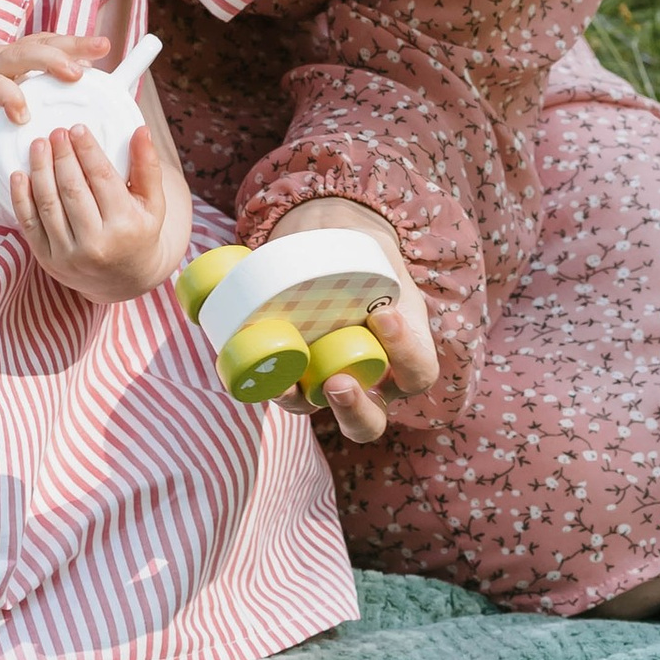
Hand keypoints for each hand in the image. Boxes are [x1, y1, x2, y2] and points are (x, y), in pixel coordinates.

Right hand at [0, 32, 109, 158]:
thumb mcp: (0, 105)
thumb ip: (24, 104)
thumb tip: (56, 120)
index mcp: (10, 61)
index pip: (47, 44)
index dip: (74, 43)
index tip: (102, 47)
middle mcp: (0, 57)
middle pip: (42, 42)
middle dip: (73, 43)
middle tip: (101, 46)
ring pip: (22, 55)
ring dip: (51, 61)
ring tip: (75, 73)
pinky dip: (11, 98)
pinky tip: (24, 113)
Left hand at [11, 122, 173, 304]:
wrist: (124, 281)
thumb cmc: (139, 233)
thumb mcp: (153, 204)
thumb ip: (148, 167)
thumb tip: (141, 130)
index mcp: (126, 226)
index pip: (102, 179)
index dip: (88, 151)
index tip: (77, 129)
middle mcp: (97, 244)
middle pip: (73, 190)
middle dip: (62, 156)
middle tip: (56, 132)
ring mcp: (69, 255)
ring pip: (49, 205)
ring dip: (40, 170)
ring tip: (39, 145)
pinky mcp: (48, 260)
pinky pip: (30, 224)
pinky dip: (21, 198)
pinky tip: (19, 174)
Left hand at [257, 195, 436, 441]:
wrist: (330, 247)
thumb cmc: (363, 254)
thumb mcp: (379, 251)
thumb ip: (370, 253)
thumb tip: (332, 237)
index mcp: (402, 356)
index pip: (418, 373)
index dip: (406, 354)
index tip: (384, 314)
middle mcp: (365, 381)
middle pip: (367, 422)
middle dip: (353, 411)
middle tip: (339, 382)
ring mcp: (322, 381)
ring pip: (313, 410)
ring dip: (297, 401)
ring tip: (284, 384)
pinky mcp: (285, 371)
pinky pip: (270, 386)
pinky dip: (256, 379)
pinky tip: (241, 366)